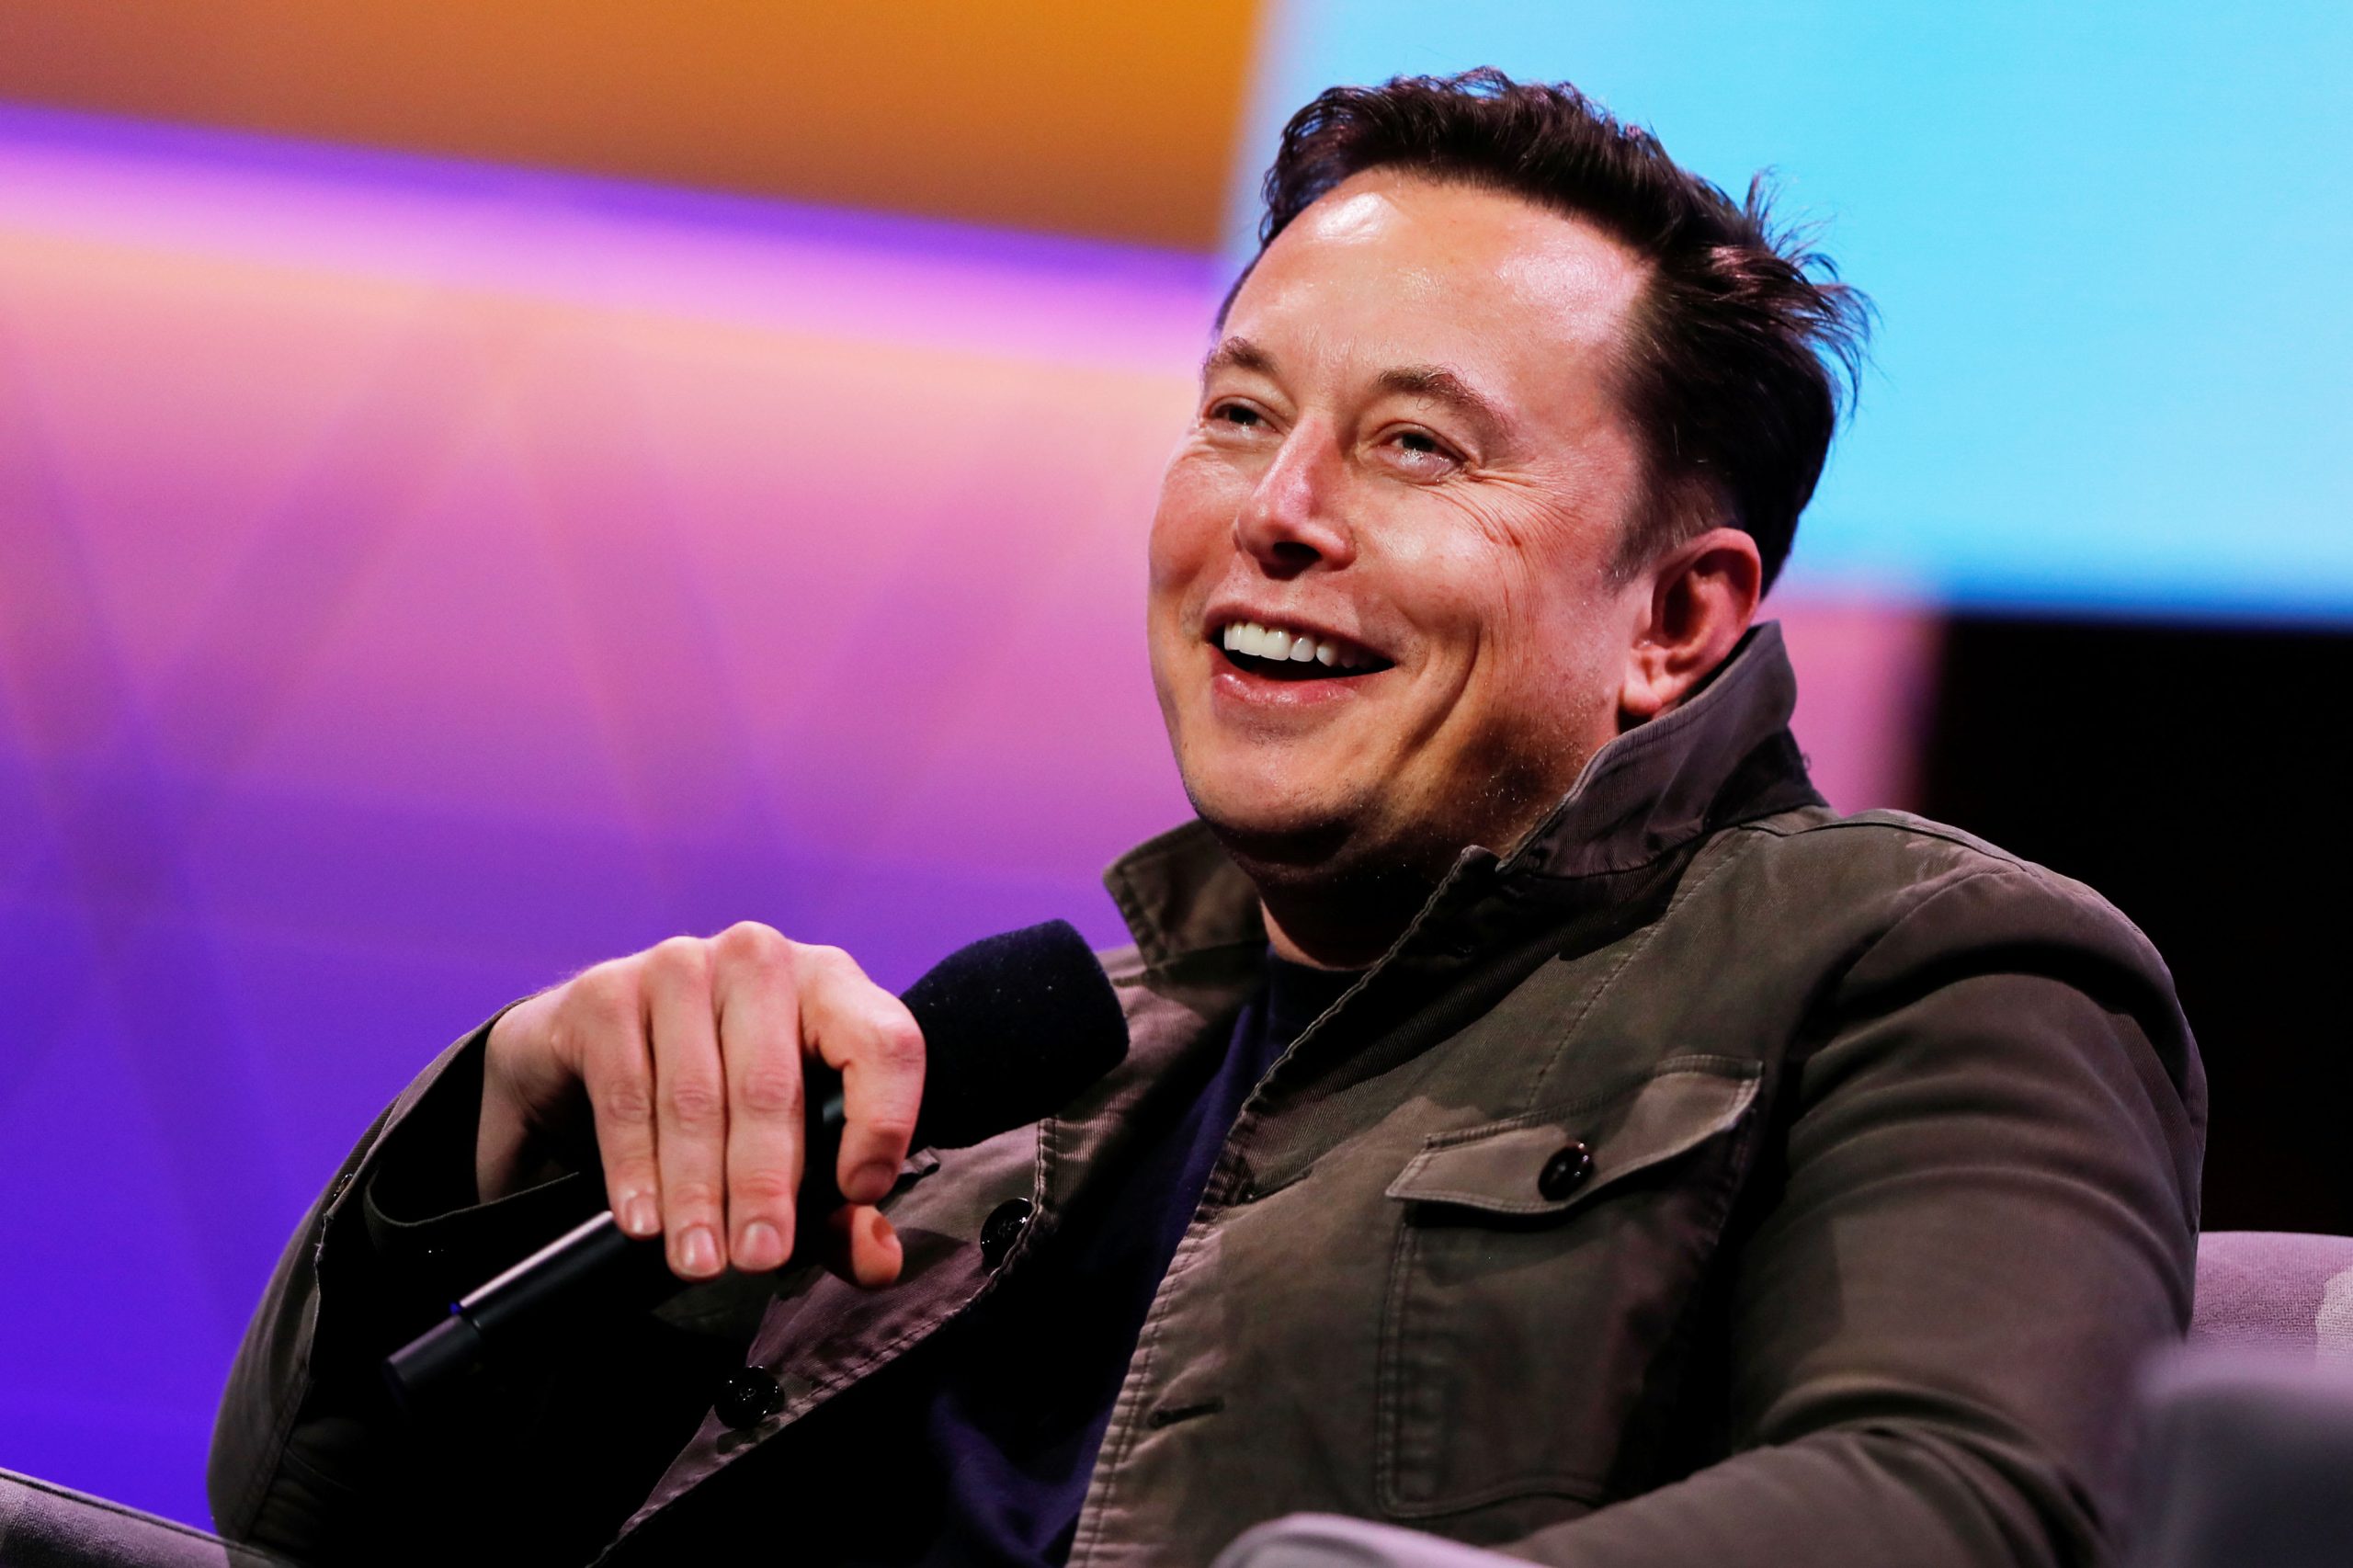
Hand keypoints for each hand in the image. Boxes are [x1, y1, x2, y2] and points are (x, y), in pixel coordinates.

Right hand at [477, 923, 922, 1286]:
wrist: (593, 1046)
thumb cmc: (719, 1091)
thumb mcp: (790, 1147)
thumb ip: (837, 1206)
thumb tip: (877, 1261)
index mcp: (831, 985)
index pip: (884, 1040)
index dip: (881, 1119)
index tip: (859, 1191)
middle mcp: (760, 960)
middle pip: (773, 1083)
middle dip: (765, 1185)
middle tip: (759, 1257)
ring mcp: (680, 965)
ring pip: (696, 1095)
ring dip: (697, 1190)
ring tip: (700, 1258)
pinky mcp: (606, 991)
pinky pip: (627, 1091)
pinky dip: (635, 1165)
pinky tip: (644, 1219)